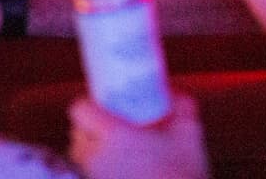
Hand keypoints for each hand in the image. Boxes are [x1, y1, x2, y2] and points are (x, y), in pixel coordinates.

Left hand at [69, 94, 209, 178]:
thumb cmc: (180, 173)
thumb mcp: (189, 132)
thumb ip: (182, 106)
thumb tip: (175, 95)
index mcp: (113, 134)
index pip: (79, 109)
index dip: (89, 103)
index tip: (104, 104)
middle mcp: (96, 156)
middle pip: (77, 133)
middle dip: (91, 127)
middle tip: (114, 125)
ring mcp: (93, 178)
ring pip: (81, 156)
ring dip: (93, 150)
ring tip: (117, 151)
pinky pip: (89, 175)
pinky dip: (99, 170)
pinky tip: (123, 171)